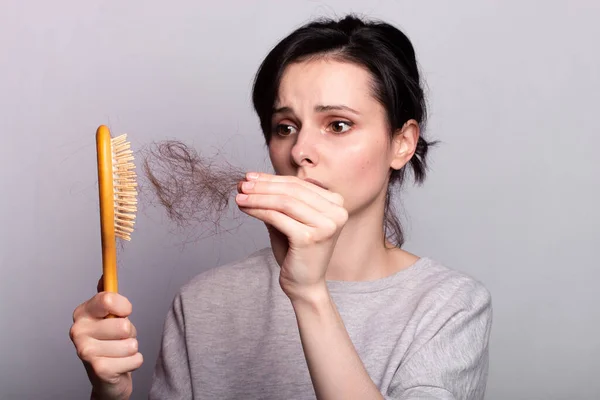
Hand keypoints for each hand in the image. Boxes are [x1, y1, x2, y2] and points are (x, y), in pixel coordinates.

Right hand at [69, 277, 142, 399]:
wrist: (107, 377)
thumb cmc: (110, 341)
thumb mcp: (108, 316)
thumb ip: (107, 296)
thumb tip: (104, 274)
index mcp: (82, 313)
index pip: (108, 299)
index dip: (124, 306)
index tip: (124, 312)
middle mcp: (78, 331)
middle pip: (123, 325)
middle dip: (129, 332)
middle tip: (118, 338)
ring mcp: (86, 352)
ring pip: (131, 343)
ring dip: (131, 348)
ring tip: (119, 351)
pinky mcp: (99, 370)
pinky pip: (135, 358)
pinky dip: (134, 361)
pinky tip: (122, 364)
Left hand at [236, 172, 347, 299]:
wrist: (304, 284)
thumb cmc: (297, 251)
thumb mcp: (289, 220)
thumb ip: (277, 200)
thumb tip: (251, 181)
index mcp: (336, 203)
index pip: (298, 184)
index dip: (272, 178)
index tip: (250, 177)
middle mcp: (336, 212)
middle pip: (292, 190)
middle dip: (263, 185)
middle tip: (242, 184)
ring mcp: (326, 225)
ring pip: (284, 202)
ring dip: (258, 197)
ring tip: (239, 196)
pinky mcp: (310, 238)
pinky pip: (278, 217)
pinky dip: (258, 210)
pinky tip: (245, 209)